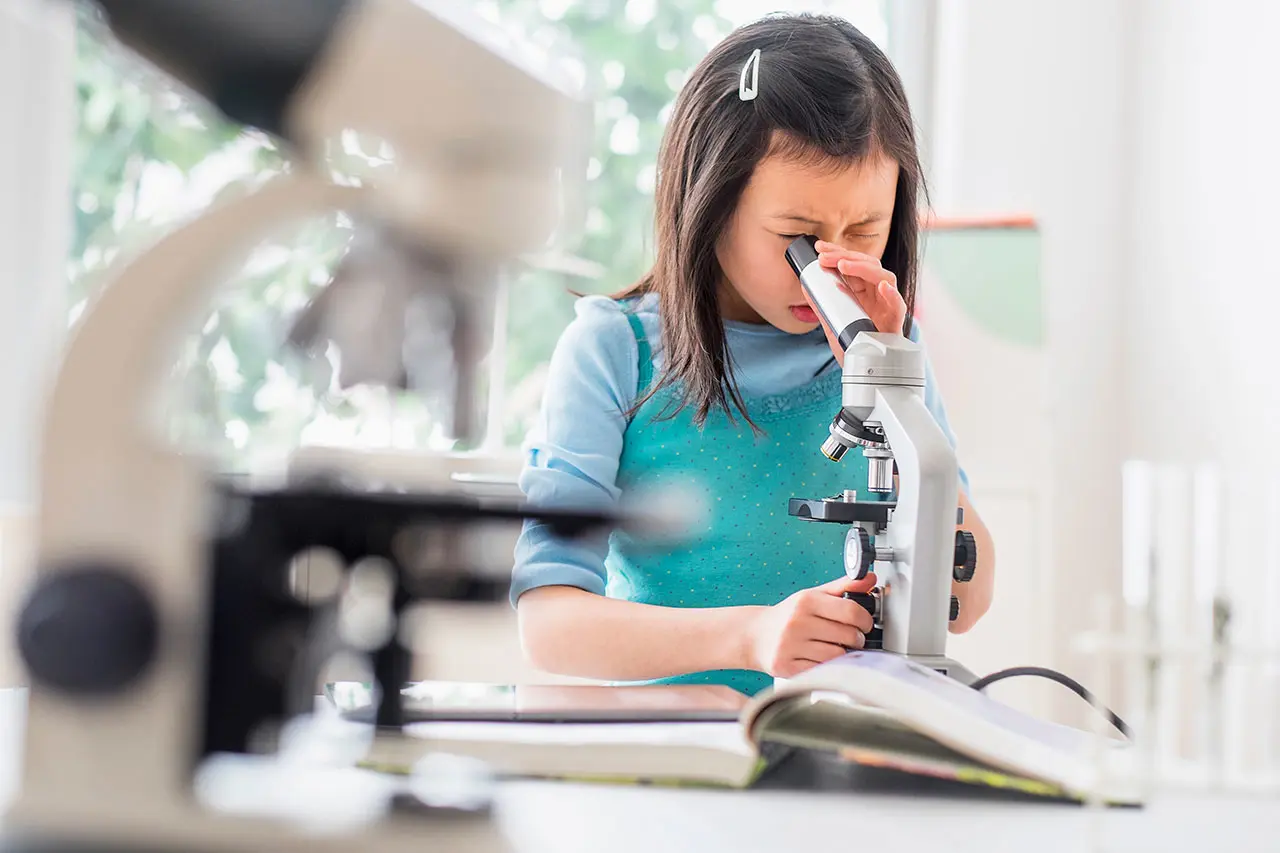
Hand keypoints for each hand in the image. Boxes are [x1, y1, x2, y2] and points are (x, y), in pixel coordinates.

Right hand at [745, 573, 876, 677]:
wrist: (754, 635)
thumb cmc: (788, 616)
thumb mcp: (812, 596)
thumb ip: (843, 587)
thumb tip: (869, 578)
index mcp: (806, 601)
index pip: (851, 611)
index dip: (865, 619)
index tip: (865, 623)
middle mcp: (797, 622)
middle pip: (848, 635)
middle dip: (856, 638)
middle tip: (851, 637)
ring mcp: (790, 646)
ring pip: (837, 655)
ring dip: (842, 654)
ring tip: (834, 647)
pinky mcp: (787, 667)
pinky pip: (822, 670)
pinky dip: (826, 666)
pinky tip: (820, 658)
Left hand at [807, 241, 906, 364]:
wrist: (865, 376)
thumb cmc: (854, 348)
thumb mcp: (832, 324)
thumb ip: (822, 305)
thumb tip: (806, 284)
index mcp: (863, 293)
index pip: (853, 265)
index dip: (838, 253)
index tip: (819, 248)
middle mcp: (877, 296)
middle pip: (868, 265)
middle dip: (845, 256)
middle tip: (824, 256)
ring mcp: (887, 307)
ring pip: (884, 278)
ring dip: (864, 268)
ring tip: (844, 265)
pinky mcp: (895, 324)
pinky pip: (899, 306)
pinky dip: (892, 295)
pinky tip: (882, 287)